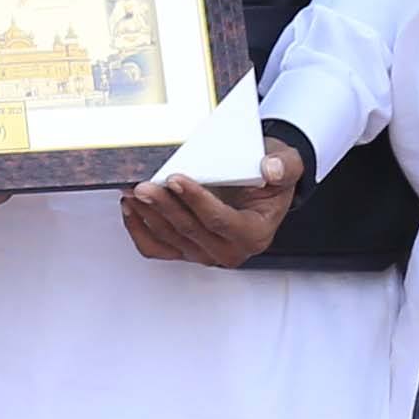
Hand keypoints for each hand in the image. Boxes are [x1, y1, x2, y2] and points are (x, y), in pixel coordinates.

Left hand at [119, 127, 307, 266]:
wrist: (261, 186)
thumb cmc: (270, 178)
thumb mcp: (288, 165)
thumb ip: (284, 166)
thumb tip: (270, 170)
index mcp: (254, 234)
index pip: (220, 221)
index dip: (196, 200)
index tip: (176, 179)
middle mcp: (229, 250)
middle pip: (189, 230)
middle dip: (164, 206)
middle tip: (145, 185)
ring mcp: (204, 254)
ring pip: (169, 238)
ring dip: (147, 214)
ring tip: (133, 190)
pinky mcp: (185, 251)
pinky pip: (156, 248)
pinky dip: (139, 229)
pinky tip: (131, 209)